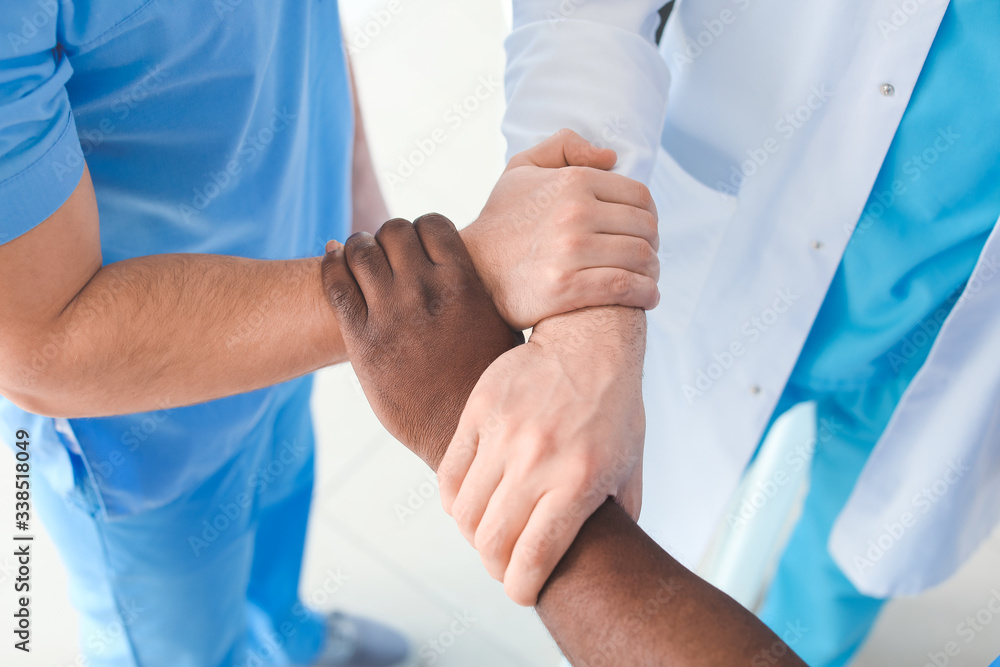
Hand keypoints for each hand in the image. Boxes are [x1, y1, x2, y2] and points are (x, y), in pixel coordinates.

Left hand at [321, 214, 521, 465]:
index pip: (432, 223)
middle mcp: (426, 290)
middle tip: (387, 255)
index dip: (421, 230)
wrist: (459, 433)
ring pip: (360, 250)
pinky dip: (330, 265)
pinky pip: (335, 284)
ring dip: (357, 247)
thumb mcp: (500, 327)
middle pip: (393, 230)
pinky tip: (333, 262)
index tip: (418, 246)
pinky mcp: (362, 340)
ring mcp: (391, 313)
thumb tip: (477, 268)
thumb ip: (480, 291)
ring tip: (359, 258)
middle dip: (388, 237)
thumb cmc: (485, 383)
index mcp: (465, 283)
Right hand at [438, 308, 644, 605]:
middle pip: (492, 543)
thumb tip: (610, 562)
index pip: (532, 559)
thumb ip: (620, 516)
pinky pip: (451, 474)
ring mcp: (504, 435)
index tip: (522, 592)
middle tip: (504, 564)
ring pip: (465, 513)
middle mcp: (538, 461)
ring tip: (488, 532)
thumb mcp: (629, 466)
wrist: (590, 341)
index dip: (521, 589)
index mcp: (579, 482)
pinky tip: (471, 501)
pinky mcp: (479, 411)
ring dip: (474, 534)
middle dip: (496, 567)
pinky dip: (455, 500)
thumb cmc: (615, 408)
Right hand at [461, 129, 658, 329]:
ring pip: (639, 258)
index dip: (649, 216)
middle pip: (645, 229)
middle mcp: (576, 212)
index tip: (643, 233)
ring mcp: (571, 251)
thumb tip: (610, 157)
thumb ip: (564, 147)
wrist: (470, 269)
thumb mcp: (521, 168)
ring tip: (647, 280)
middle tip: (647, 260)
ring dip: (652, 272)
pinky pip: (624, 287)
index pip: (640, 197)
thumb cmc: (501, 220)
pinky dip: (645, 294)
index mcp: (574, 181)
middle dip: (653, 246)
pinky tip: (645, 298)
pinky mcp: (567, 287)